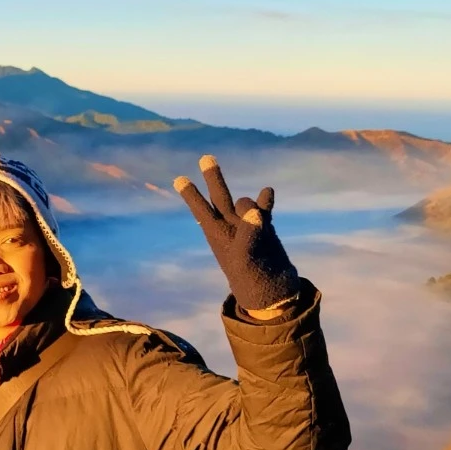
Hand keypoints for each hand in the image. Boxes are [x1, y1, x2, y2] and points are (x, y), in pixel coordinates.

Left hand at [173, 155, 299, 312]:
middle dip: (213, 177)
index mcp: (217, 233)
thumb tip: (256, 211)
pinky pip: (264, 208)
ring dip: (250, 205)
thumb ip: (249, 233)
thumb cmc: (251, 279)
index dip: (190, 194)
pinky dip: (266, 200)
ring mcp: (247, 225)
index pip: (201, 209)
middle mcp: (229, 226)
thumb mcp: (245, 258)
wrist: (272, 293)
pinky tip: (268, 191)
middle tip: (205, 157)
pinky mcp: (265, 228)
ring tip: (256, 221)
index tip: (178, 178)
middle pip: (220, 196)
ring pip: (244, 203)